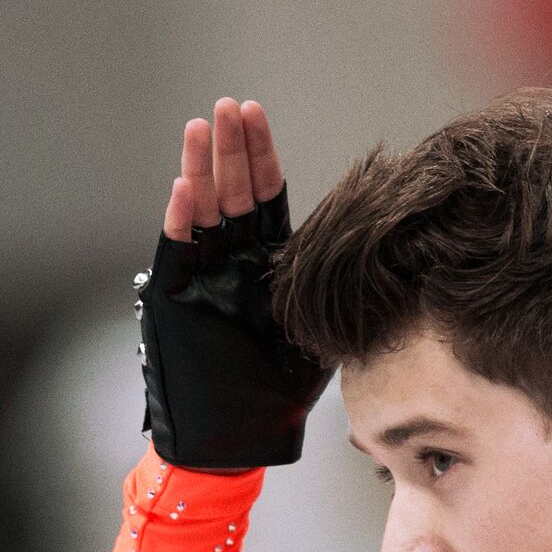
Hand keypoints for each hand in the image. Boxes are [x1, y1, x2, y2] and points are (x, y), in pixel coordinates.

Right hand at [134, 98, 332, 470]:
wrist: (231, 444)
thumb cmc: (273, 400)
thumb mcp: (316, 339)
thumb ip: (327, 295)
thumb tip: (377, 262)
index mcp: (264, 267)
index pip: (264, 198)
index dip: (262, 157)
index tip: (259, 115)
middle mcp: (230, 266)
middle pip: (232, 194)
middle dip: (232, 148)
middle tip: (233, 107)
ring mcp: (200, 281)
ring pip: (201, 213)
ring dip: (202, 169)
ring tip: (204, 126)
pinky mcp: (175, 301)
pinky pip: (177, 254)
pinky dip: (181, 222)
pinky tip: (188, 188)